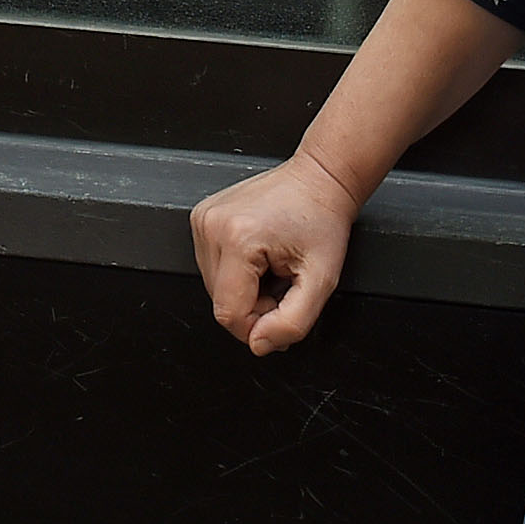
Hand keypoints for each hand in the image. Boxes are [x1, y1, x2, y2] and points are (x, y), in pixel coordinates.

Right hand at [190, 154, 358, 353]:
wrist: (319, 179)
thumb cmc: (322, 219)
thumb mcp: (322, 280)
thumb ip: (293, 322)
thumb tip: (259, 343)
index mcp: (238, 238)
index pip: (229, 314)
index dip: (259, 324)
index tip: (284, 305)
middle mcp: (212, 225)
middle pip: (220, 302)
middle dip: (254, 304)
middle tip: (283, 281)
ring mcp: (203, 219)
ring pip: (214, 287)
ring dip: (244, 289)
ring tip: (272, 265)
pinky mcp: (202, 218)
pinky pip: (212, 266)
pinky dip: (236, 271)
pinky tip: (259, 255)